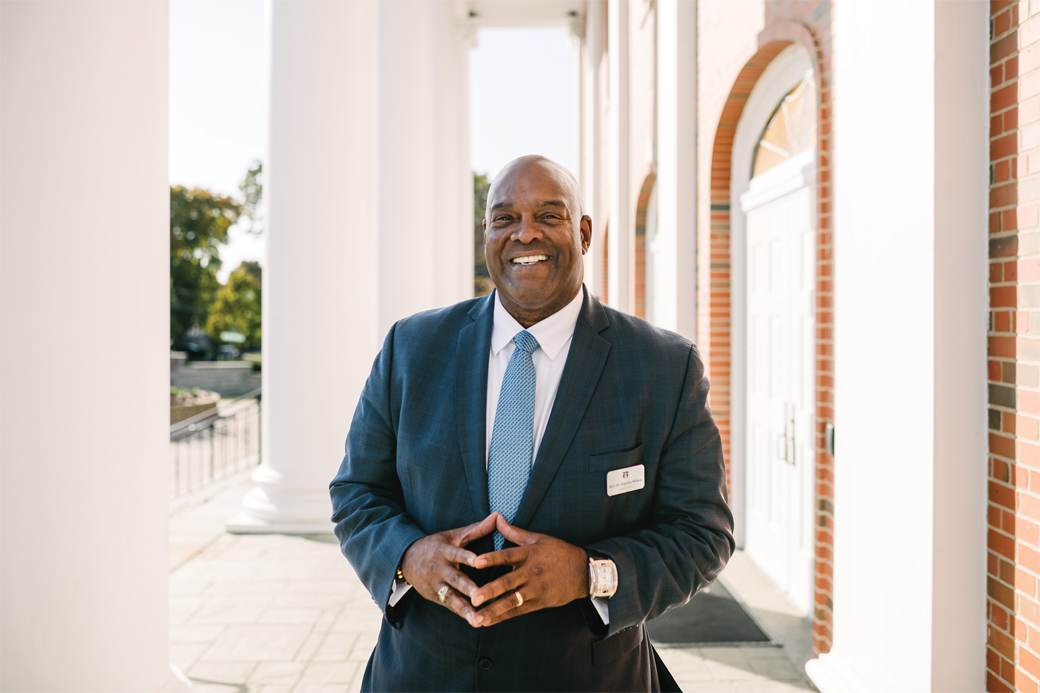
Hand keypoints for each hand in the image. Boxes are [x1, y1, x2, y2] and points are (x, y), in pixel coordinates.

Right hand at [401, 513, 497, 626]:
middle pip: (455, 579)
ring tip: (477, 620)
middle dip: (467, 588)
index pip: (457, 553)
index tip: (479, 561)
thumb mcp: (453, 535)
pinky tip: (474, 622)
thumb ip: (477, 528)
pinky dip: (461, 613)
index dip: (467, 557)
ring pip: (451, 597)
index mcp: (444, 550)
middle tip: (480, 597)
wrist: (406, 559)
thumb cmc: (437, 545)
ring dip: (464, 609)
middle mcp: (439, 568)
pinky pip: (449, 606)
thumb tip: (498, 515)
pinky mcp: (434, 596)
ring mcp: (435, 584)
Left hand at [469, 514, 587, 626]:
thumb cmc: (558, 552)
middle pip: (508, 582)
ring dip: (494, 610)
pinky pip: (519, 611)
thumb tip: (496, 518)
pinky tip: (488, 622)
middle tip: (473, 598)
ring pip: (512, 601)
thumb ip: (514, 532)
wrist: (584, 572)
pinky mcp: (540, 602)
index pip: (508, 555)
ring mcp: (536, 589)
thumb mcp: (538, 538)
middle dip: (490, 591)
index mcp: (530, 554)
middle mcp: (532, 572)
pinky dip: (503, 617)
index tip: (475, 561)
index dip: (492, 558)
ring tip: (476, 618)